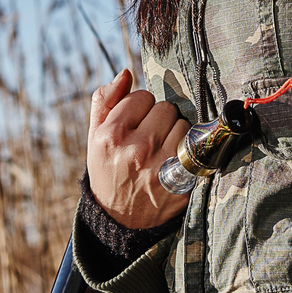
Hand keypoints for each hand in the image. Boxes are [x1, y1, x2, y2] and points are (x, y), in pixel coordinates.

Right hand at [86, 68, 190, 229]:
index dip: (140, 108)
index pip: (142, 96)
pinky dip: (189, 151)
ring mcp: (161, 166)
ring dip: (176, 133)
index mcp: (111, 135)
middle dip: (159, 119)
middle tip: (150, 137)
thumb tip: (124, 73)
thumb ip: (105, 101)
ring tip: (161, 150)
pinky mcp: (182, 181)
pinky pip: (196, 147)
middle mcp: (136, 149)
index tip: (136, 122)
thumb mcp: (95, 137)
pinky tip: (176, 160)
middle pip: (166, 108)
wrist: (119, 219)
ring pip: (184, 125)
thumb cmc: (107, 170)